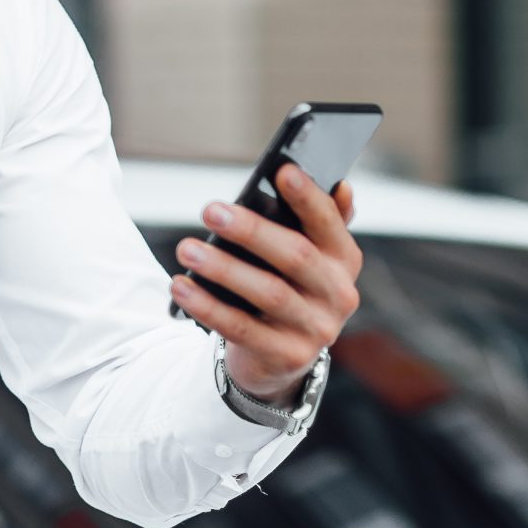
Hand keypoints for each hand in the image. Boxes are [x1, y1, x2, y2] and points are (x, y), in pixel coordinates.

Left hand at [169, 164, 361, 401]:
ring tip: (187, 249)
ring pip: (268, 293)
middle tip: (211, 210)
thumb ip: (318, 223)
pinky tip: (182, 285)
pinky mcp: (287, 357)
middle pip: (296, 256)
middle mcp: (339, 295)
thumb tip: (341, 185)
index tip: (282, 171)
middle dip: (252, 230)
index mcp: (345, 260)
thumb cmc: (287, 287)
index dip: (309, 198)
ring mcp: (316, 330)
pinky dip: (208, 306)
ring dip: (223, 268)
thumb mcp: (308, 258)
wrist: (280, 356)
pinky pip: (241, 328)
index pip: (330, 223)